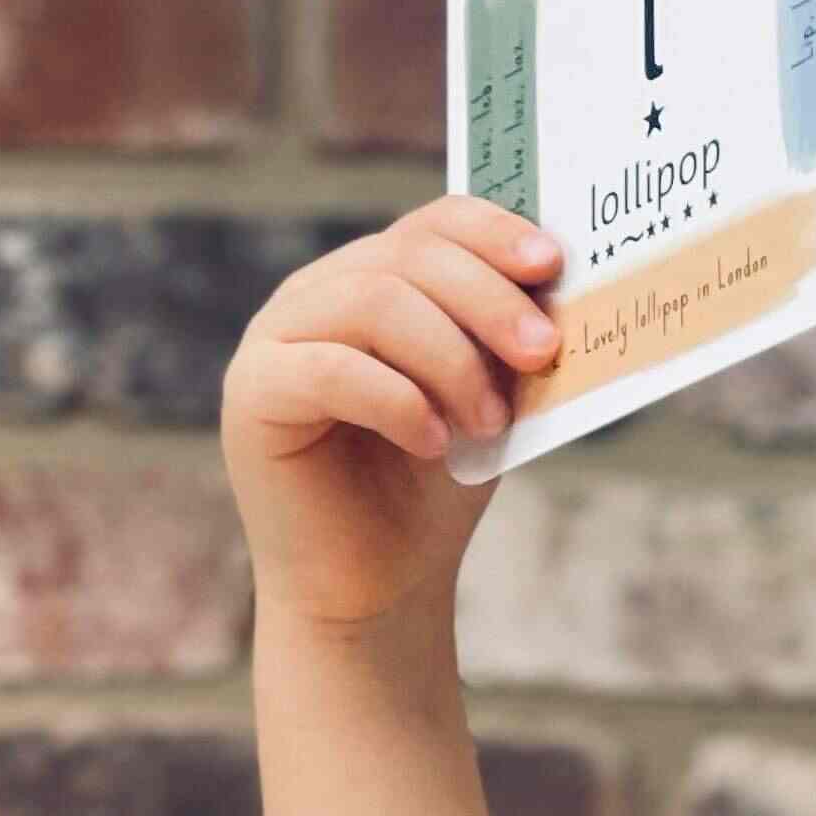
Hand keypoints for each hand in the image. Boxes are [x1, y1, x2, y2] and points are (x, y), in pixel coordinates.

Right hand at [222, 195, 564, 630]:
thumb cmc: (431, 494)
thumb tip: (562, 291)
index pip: (432, 224)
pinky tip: (435, 442)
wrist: (377, 591)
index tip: (550, 265)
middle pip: (407, 257)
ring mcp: (276, 339)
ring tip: (490, 423)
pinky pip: (327, 369)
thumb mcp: (488, 402)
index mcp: (374, 281)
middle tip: (542, 350)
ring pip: (371, 302)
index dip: (492, 233)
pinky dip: (395, 400)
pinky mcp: (253, 394)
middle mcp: (318, 295)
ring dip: (449, 358)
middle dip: (486, 299)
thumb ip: (506, 345)